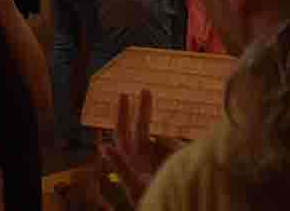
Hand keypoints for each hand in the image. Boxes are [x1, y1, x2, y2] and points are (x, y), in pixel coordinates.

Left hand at [99, 89, 174, 204]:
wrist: (173, 207)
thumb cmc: (149, 202)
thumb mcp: (134, 186)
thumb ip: (120, 166)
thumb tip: (103, 147)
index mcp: (130, 161)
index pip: (123, 133)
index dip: (122, 115)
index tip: (124, 95)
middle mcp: (142, 158)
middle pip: (141, 129)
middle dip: (143, 110)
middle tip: (145, 90)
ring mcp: (157, 160)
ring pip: (160, 139)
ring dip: (168, 140)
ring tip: (171, 144)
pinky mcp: (172, 162)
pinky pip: (175, 148)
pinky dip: (178, 147)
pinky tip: (185, 154)